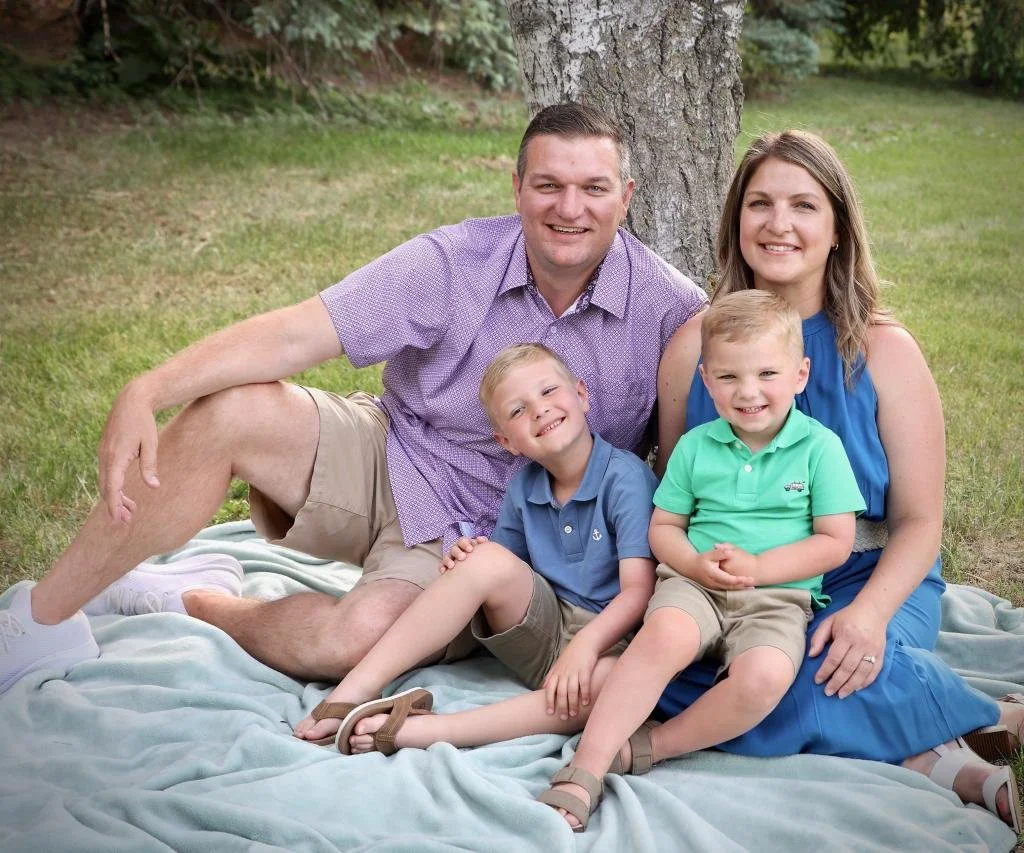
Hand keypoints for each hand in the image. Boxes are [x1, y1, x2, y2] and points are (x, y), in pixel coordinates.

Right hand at [97, 385, 160, 522]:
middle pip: (106, 488)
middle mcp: (105, 456)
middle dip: (114, 506)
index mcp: (116, 456)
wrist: (131, 401)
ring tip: (130, 511)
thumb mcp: (150, 444)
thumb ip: (150, 466)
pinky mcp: (105, 451)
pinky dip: (113, 486)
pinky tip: (125, 493)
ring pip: (105, 482)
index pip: (112, 487)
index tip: (119, 519)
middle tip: (127, 521)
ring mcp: (102, 453)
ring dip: (115, 497)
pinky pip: (106, 473)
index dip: (115, 505)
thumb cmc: (144, 422)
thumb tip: (154, 487)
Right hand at [440, 536, 487, 572]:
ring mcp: (450, 558)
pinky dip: (442, 568)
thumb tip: (482, 540)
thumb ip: (482, 543)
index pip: (463, 541)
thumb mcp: (481, 550)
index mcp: (465, 545)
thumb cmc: (479, 559)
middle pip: (454, 548)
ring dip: (448, 560)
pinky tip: (444, 571)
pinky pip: (442, 566)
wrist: (475, 572)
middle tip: (462, 557)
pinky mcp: (445, 566)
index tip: (471, 549)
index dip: (466, 544)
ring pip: (447, 556)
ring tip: (452, 566)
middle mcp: (457, 550)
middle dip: (458, 552)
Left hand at [543, 637, 598, 719]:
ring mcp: (575, 671)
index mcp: (557, 673)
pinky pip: (584, 684)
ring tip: (574, 714)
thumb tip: (543, 687)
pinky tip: (586, 703)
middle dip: (561, 706)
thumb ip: (551, 675)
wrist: (584, 642)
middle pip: (560, 692)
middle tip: (563, 717)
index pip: (550, 689)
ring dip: (573, 703)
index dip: (549, 701)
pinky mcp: (585, 669)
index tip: (550, 713)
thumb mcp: (558, 664)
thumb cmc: (571, 655)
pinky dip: (585, 694)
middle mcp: (564, 673)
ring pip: (572, 690)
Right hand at [678, 545, 754, 589]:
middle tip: (754, 584)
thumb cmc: (701, 560)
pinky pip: (727, 589)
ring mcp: (714, 587)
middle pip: (731, 586)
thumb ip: (720, 553)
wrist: (690, 567)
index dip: (739, 580)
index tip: (749, 578)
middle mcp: (714, 583)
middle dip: (743, 586)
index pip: (728, 579)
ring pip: (729, 589)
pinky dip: (735, 589)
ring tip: (752, 587)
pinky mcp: (715, 588)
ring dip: (740, 589)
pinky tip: (743, 588)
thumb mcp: (709, 554)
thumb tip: (730, 551)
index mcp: (713, 574)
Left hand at [809, 602, 886, 698]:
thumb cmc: (847, 617)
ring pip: (861, 673)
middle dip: (837, 683)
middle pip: (848, 668)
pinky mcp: (881, 655)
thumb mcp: (829, 622)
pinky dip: (865, 683)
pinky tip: (856, 688)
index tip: (818, 681)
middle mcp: (861, 644)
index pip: (834, 658)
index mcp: (846, 635)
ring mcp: (873, 651)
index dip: (825, 671)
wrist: (873, 611)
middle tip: (828, 692)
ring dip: (851, 686)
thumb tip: (812, 655)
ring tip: (841, 694)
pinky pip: (874, 672)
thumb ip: (818, 638)